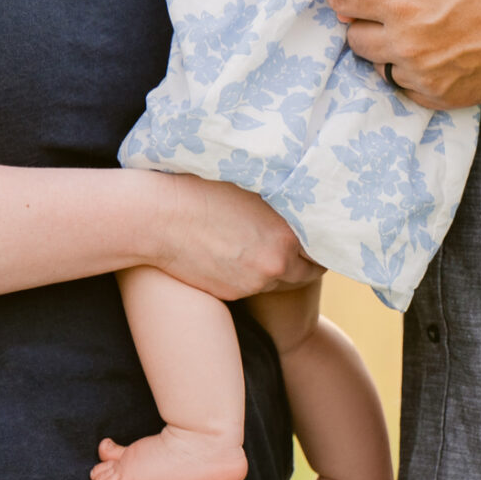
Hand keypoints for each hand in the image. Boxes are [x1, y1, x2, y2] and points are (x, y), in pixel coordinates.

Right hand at [146, 174, 322, 299]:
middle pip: (308, 272)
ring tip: (271, 246)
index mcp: (286, 236)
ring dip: (281, 268)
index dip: (322, 239)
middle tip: (303, 244)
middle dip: (307, 259)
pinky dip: (255, 273)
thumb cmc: (202, 189)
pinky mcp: (232, 293)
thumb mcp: (253, 185)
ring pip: (282, 281)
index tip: (320, 231)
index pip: (323, 248)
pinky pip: (255, 286)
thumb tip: (307, 202)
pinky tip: (243, 253)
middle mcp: (274, 265)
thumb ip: (284, 200)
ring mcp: (252, 283)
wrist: (157, 218)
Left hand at [327, 0, 480, 110]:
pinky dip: (410, 73)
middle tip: (389, 11)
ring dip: (387, 49)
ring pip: (379, 65)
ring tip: (413, 32)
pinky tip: (431, 54)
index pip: (343, 3)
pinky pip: (405, 88)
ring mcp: (422, 75)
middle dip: (365, 22)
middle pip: (354, 38)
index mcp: (401, 2)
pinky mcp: (441, 96)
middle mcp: (405, 44)